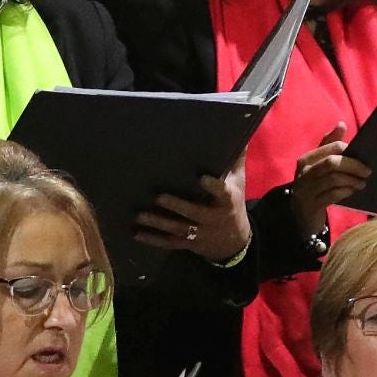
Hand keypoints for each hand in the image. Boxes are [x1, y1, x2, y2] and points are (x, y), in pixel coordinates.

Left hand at [135, 157, 249, 262]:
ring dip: (158, 223)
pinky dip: (152, 239)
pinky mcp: (187, 244)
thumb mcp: (238, 183)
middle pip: (194, 213)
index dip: (213, 187)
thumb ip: (235, 160)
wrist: (233, 242)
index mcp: (226, 202)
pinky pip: (168, 243)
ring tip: (140, 214)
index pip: (222, 193)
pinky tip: (136, 233)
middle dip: (177, 206)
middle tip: (158, 197)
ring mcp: (198, 234)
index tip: (202, 178)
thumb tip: (240, 133)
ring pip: (177, 229)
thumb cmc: (232, 204)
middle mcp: (212, 219)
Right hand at [290, 123, 370, 238]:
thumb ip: (329, 145)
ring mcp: (306, 189)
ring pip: (333, 179)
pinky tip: (352, 191)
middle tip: (367, 171)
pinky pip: (332, 195)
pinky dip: (345, 192)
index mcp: (306, 159)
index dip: (349, 150)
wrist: (300, 215)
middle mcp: (304, 173)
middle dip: (353, 165)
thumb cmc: (314, 186)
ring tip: (362, 183)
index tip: (362, 155)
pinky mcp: (311, 205)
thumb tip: (341, 124)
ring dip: (352, 180)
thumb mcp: (318, 165)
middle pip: (332, 162)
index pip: (331, 147)